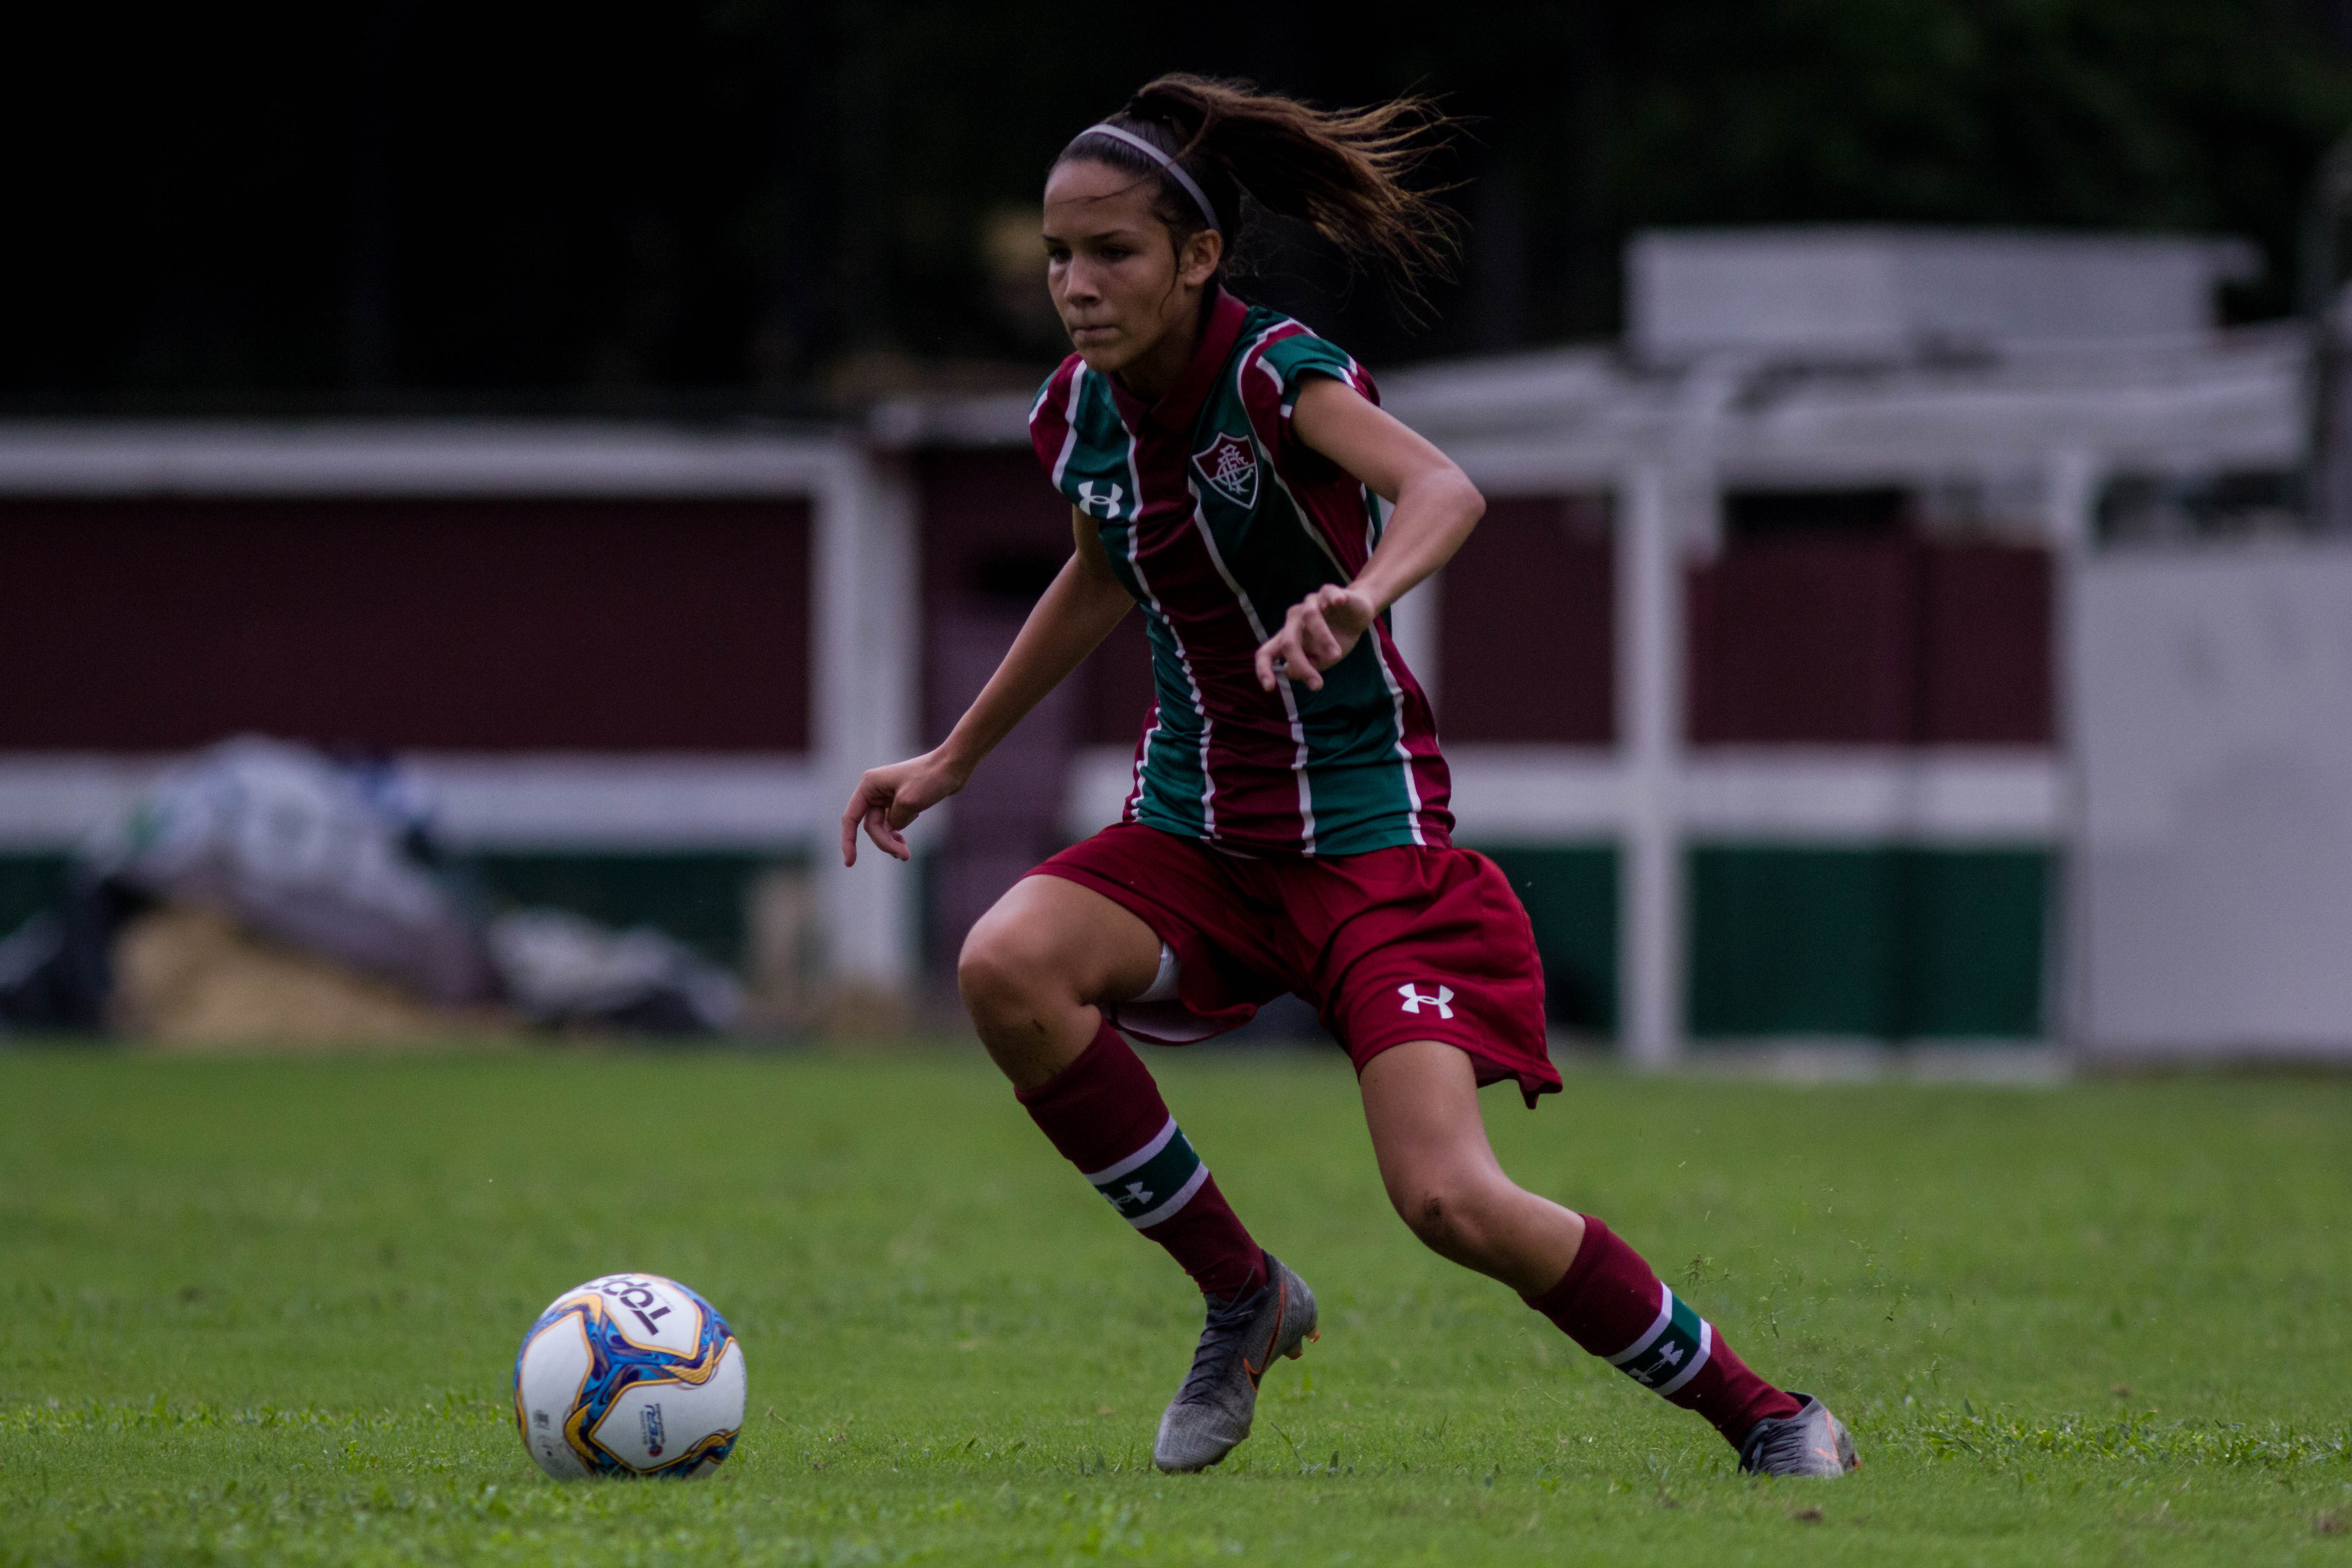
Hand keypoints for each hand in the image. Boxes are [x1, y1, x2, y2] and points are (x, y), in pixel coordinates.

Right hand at [839, 749, 967, 864]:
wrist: (952, 767)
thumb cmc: (930, 779)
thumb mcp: (909, 802)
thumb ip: (894, 821)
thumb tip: (892, 828)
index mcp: (869, 785)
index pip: (851, 818)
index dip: (848, 842)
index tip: (850, 864)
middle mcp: (874, 790)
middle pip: (871, 826)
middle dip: (885, 843)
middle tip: (905, 856)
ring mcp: (886, 796)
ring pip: (882, 828)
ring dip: (891, 842)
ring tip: (906, 854)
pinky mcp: (898, 801)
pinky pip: (891, 824)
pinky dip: (896, 835)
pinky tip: (904, 843)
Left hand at [1254, 583, 1376, 691]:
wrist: (1357, 615)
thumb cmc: (1335, 639)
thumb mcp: (1322, 660)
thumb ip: (1306, 667)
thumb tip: (1288, 673)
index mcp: (1287, 637)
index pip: (1266, 653)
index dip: (1263, 669)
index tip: (1269, 687)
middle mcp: (1294, 619)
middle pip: (1287, 641)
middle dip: (1300, 664)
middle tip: (1317, 685)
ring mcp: (1310, 603)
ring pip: (1310, 617)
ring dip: (1323, 639)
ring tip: (1336, 655)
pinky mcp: (1329, 592)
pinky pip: (1328, 593)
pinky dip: (1333, 598)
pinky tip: (1338, 602)